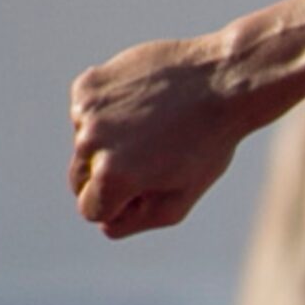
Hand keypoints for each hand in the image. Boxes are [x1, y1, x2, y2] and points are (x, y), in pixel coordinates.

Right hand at [69, 35, 246, 238]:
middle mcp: (91, 143)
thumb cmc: (209, 144)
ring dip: (111, 143)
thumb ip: (138, 221)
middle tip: (154, 158)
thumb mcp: (182, 197)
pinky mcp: (87, 86)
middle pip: (80, 180)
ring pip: (85, 145)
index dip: (122, 205)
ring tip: (155, 127)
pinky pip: (87, 114)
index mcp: (113, 176)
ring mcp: (86, 111)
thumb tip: (105, 223)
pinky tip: (144, 105)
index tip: (150, 188)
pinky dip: (108, 115)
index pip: (92, 210)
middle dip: (110, 177)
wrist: (225, 81)